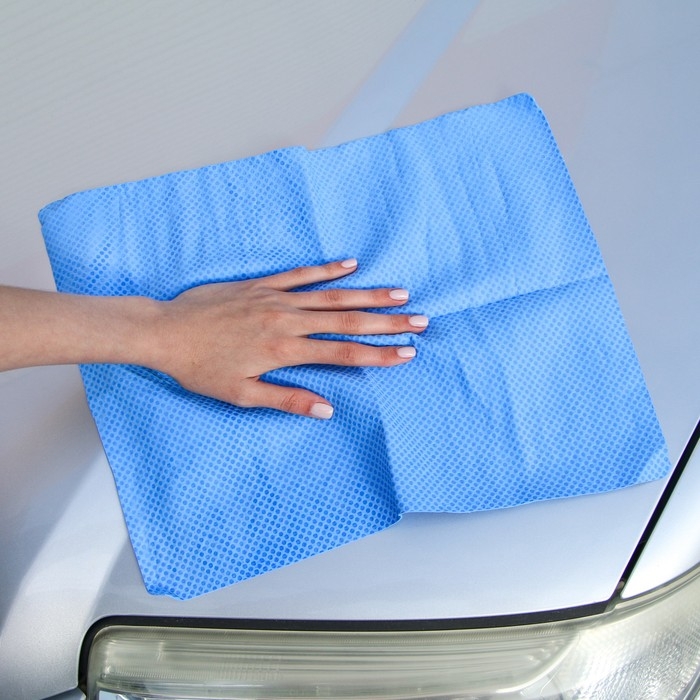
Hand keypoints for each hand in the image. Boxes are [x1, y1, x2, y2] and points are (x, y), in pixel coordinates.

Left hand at [154, 259, 427, 417]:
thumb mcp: (241, 394)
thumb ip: (286, 399)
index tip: (407, 352)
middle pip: (346, 321)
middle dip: (386, 322)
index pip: (343, 353)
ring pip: (331, 295)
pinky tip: (350, 265)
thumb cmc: (200, 368)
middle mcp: (287, 320)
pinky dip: (326, 270)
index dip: (378, 353)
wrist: (164, 331)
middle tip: (419, 320)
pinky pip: (300, 275)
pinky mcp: (261, 285)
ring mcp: (276, 299)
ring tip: (397, 294)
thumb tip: (327, 409)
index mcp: (285, 350)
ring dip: (366, 295)